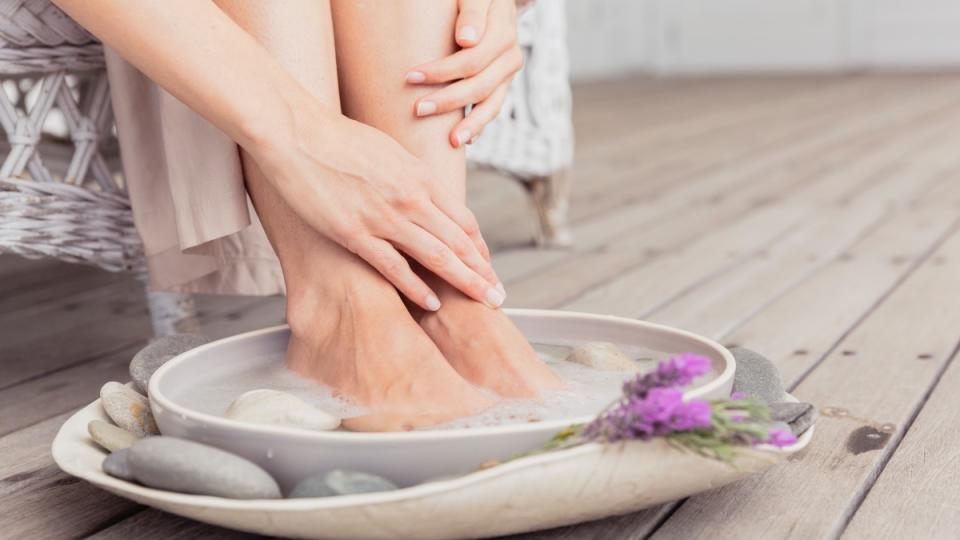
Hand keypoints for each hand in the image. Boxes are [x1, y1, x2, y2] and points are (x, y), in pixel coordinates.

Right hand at [252, 105, 502, 310]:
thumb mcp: (389, 151)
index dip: (479, 248)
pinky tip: (433, 302)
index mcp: (420, 176)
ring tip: (483, 301)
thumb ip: (410, 177)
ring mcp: (384, 217)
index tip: (488, 266)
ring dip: (464, 282)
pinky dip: (417, 287)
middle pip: (458, 242)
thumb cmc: (337, 138)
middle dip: (482, 271)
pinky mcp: (355, 233)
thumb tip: (424, 193)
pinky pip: (394, 267)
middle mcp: (410, 198)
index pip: (462, 220)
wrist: (296, 132)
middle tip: (498, 295)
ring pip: (437, 256)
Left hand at [405, 0, 522, 147]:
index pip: (471, 60)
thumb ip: (472, 11)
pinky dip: (480, 124)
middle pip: (480, 85)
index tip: (410, 77)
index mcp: (503, 31)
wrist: (489, 1)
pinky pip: (493, 107)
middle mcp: (510, 55)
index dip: (441, 71)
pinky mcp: (502, 83)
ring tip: (451, 142)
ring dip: (471, 124)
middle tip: (417, 110)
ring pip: (492, 103)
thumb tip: (467, 40)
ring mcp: (508, 73)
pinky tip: (465, 140)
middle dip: (448, 100)